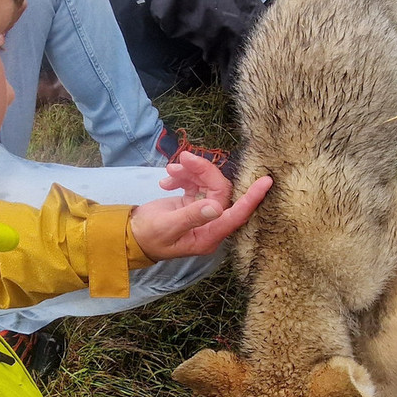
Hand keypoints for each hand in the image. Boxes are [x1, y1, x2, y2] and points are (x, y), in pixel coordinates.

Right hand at [129, 151, 272, 259]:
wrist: (129, 235)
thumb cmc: (147, 237)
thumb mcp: (167, 227)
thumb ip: (191, 216)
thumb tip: (216, 207)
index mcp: (209, 235)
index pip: (236, 215)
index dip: (252, 198)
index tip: (266, 181)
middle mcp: (210, 224)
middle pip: (219, 191)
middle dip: (204, 171)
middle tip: (183, 159)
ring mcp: (202, 213)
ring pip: (207, 184)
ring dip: (190, 172)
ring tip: (170, 170)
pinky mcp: (192, 203)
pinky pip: (196, 183)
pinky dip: (183, 176)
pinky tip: (166, 179)